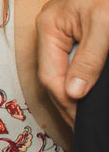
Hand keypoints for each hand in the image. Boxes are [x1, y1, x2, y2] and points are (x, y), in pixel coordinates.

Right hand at [39, 0, 108, 120]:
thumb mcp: (103, 25)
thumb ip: (87, 59)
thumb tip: (73, 94)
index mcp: (48, 27)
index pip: (50, 75)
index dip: (66, 101)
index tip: (84, 122)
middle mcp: (49, 30)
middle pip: (52, 75)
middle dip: (67, 102)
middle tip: (85, 126)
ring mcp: (62, 30)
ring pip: (62, 70)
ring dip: (74, 93)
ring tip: (87, 114)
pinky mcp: (78, 30)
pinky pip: (73, 60)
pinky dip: (81, 78)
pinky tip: (90, 91)